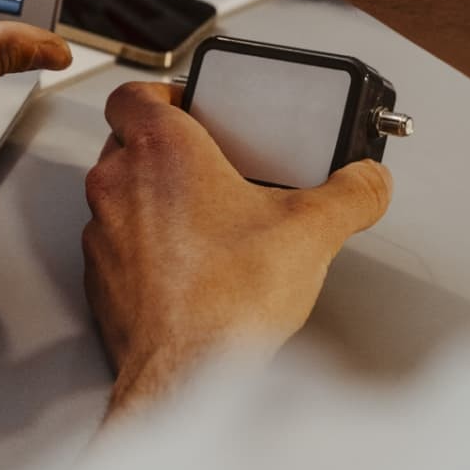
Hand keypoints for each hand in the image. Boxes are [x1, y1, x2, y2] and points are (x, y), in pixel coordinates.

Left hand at [83, 82, 391, 418]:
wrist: (187, 376)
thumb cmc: (226, 301)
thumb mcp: (313, 232)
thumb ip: (351, 194)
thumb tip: (368, 182)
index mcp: (161, 150)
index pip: (134, 92)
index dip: (163, 93)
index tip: (192, 105)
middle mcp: (119, 185)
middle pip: (128, 141)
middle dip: (167, 149)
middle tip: (210, 163)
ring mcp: (102, 234)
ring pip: (120, 195)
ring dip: (153, 200)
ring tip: (205, 219)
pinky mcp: (101, 281)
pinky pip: (118, 246)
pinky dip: (145, 249)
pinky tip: (189, 268)